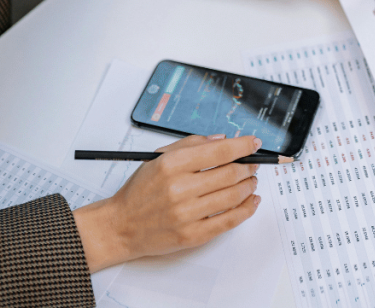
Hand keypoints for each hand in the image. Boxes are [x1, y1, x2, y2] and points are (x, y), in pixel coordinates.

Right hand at [72, 134, 260, 272]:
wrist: (120, 226)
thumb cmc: (140, 192)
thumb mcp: (158, 158)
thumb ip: (191, 144)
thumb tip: (222, 139)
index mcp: (171, 165)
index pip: (219, 151)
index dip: (243, 146)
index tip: (254, 143)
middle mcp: (179, 189)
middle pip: (230, 174)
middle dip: (248, 167)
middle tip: (253, 165)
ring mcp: (186, 214)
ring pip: (233, 196)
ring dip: (249, 186)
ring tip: (251, 181)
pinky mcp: (192, 235)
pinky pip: (229, 221)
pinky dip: (247, 210)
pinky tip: (252, 201)